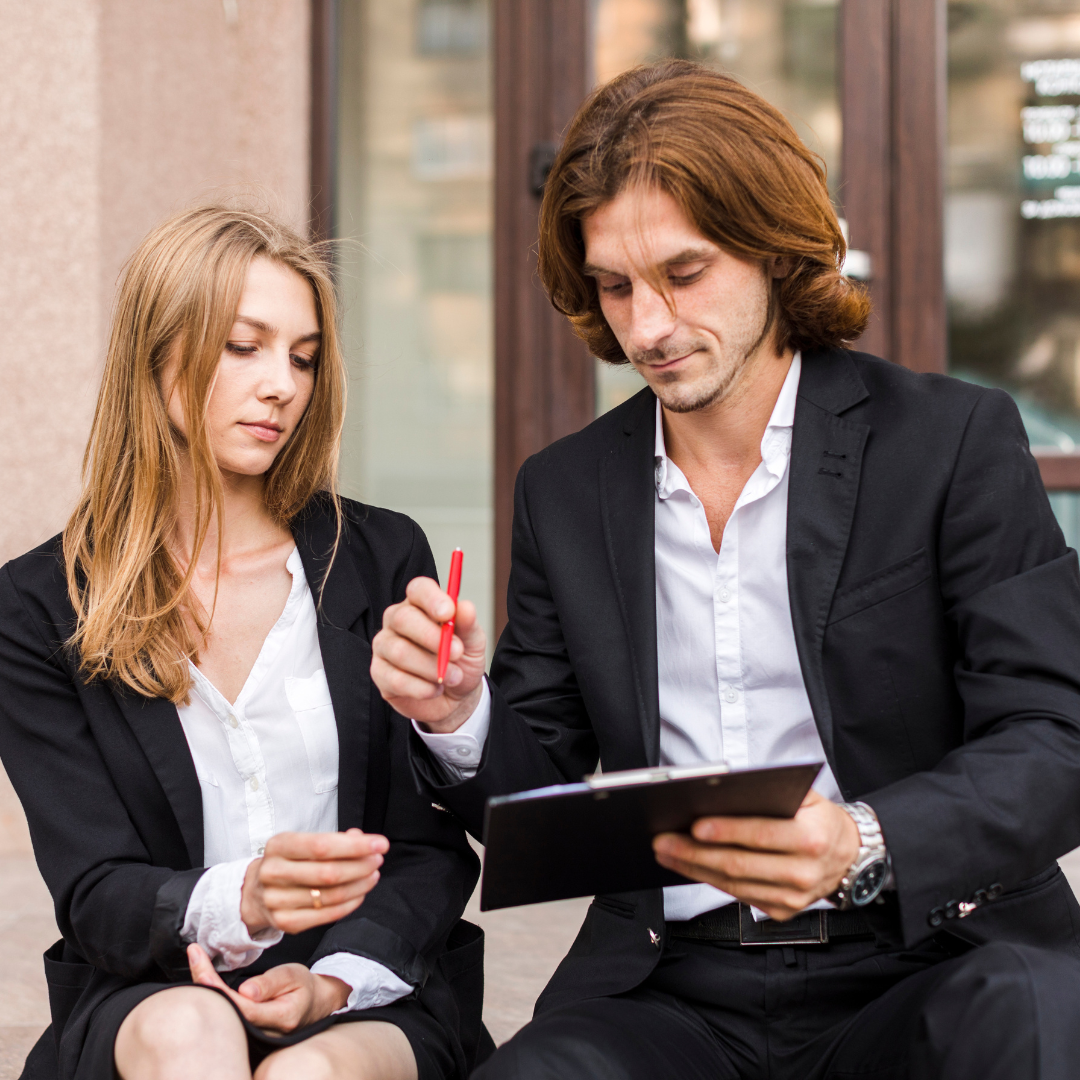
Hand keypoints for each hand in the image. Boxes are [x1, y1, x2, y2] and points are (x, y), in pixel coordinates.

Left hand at [187, 944, 348, 1033]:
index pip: (242, 1006)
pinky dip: (213, 995)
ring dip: (205, 987)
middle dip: (204, 983)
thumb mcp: (293, 977)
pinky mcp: (247, 1032)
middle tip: (194, 954)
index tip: (202, 964)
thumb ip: (270, 984)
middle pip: (226, 1012)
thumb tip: (245, 992)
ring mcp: (255, 1036)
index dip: (219, 988)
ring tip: (197, 960)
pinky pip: (226, 1015)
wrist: (315, 1003)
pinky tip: (204, 978)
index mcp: (280, 1017)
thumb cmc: (304, 987)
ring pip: (223, 1014)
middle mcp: (265, 1033)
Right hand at [240, 829, 387, 936]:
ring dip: (360, 885)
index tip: (380, 844)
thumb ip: (334, 840)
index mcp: (278, 845)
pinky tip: (360, 893)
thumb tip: (362, 839)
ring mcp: (276, 901)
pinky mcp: (284, 923)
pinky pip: (326, 916)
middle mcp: (273, 873)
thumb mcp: (302, 843)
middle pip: (328, 873)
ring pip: (330, 896)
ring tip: (373, 874)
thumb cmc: (288, 862)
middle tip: (377, 860)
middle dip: (361, 866)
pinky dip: (350, 904)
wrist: (254, 892)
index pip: (321, 846)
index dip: (355, 846)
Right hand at [371, 576, 486, 732]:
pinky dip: (421, 688)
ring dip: (432, 668)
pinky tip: (435, 689)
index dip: (431, 598)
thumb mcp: (473, 642)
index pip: (418, 590)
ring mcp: (384, 646)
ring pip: (400, 652)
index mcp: (420, 604)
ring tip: (453, 677)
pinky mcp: (379, 673)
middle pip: (403, 618)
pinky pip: (395, 679)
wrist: (455, 696)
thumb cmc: (460, 661)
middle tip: (457, 652)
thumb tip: (465, 608)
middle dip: (432, 637)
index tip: (449, 612)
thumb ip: (468, 625)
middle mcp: (397, 620)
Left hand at [652, 789, 860, 920]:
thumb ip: (772, 793)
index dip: (727, 831)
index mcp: (811, 838)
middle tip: (663, 841)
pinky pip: (737, 896)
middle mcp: (804, 873)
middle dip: (694, 853)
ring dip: (693, 869)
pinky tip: (688, 867)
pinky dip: (709, 881)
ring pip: (733, 885)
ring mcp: (793, 898)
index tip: (694, 826)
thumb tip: (722, 790)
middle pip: (739, 865)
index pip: (761, 834)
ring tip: (666, 852)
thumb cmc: (818, 819)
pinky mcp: (781, 911)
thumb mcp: (806, 797)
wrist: (849, 856)